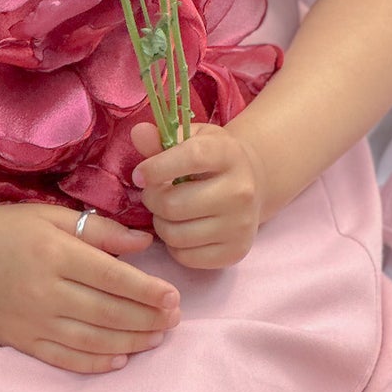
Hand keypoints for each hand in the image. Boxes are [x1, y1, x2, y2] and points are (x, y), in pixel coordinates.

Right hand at [0, 202, 179, 374]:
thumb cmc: (6, 229)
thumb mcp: (50, 215)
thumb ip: (99, 230)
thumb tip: (144, 243)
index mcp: (55, 252)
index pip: (113, 277)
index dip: (148, 291)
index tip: (174, 297)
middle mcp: (46, 290)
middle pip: (108, 312)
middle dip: (147, 319)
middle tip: (174, 320)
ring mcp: (33, 320)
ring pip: (92, 339)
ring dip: (130, 342)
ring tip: (156, 338)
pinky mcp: (22, 341)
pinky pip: (66, 359)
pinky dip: (96, 363)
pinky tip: (120, 359)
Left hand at [129, 119, 266, 268]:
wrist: (252, 184)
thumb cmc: (212, 159)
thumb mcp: (191, 139)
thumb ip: (161, 138)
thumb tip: (138, 133)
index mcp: (229, 154)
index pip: (192, 158)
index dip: (157, 168)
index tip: (139, 175)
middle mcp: (241, 190)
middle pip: (175, 204)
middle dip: (152, 200)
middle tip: (153, 194)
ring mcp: (241, 224)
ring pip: (176, 234)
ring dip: (161, 224)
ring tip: (167, 211)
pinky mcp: (236, 252)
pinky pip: (186, 257)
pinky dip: (174, 246)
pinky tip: (182, 229)